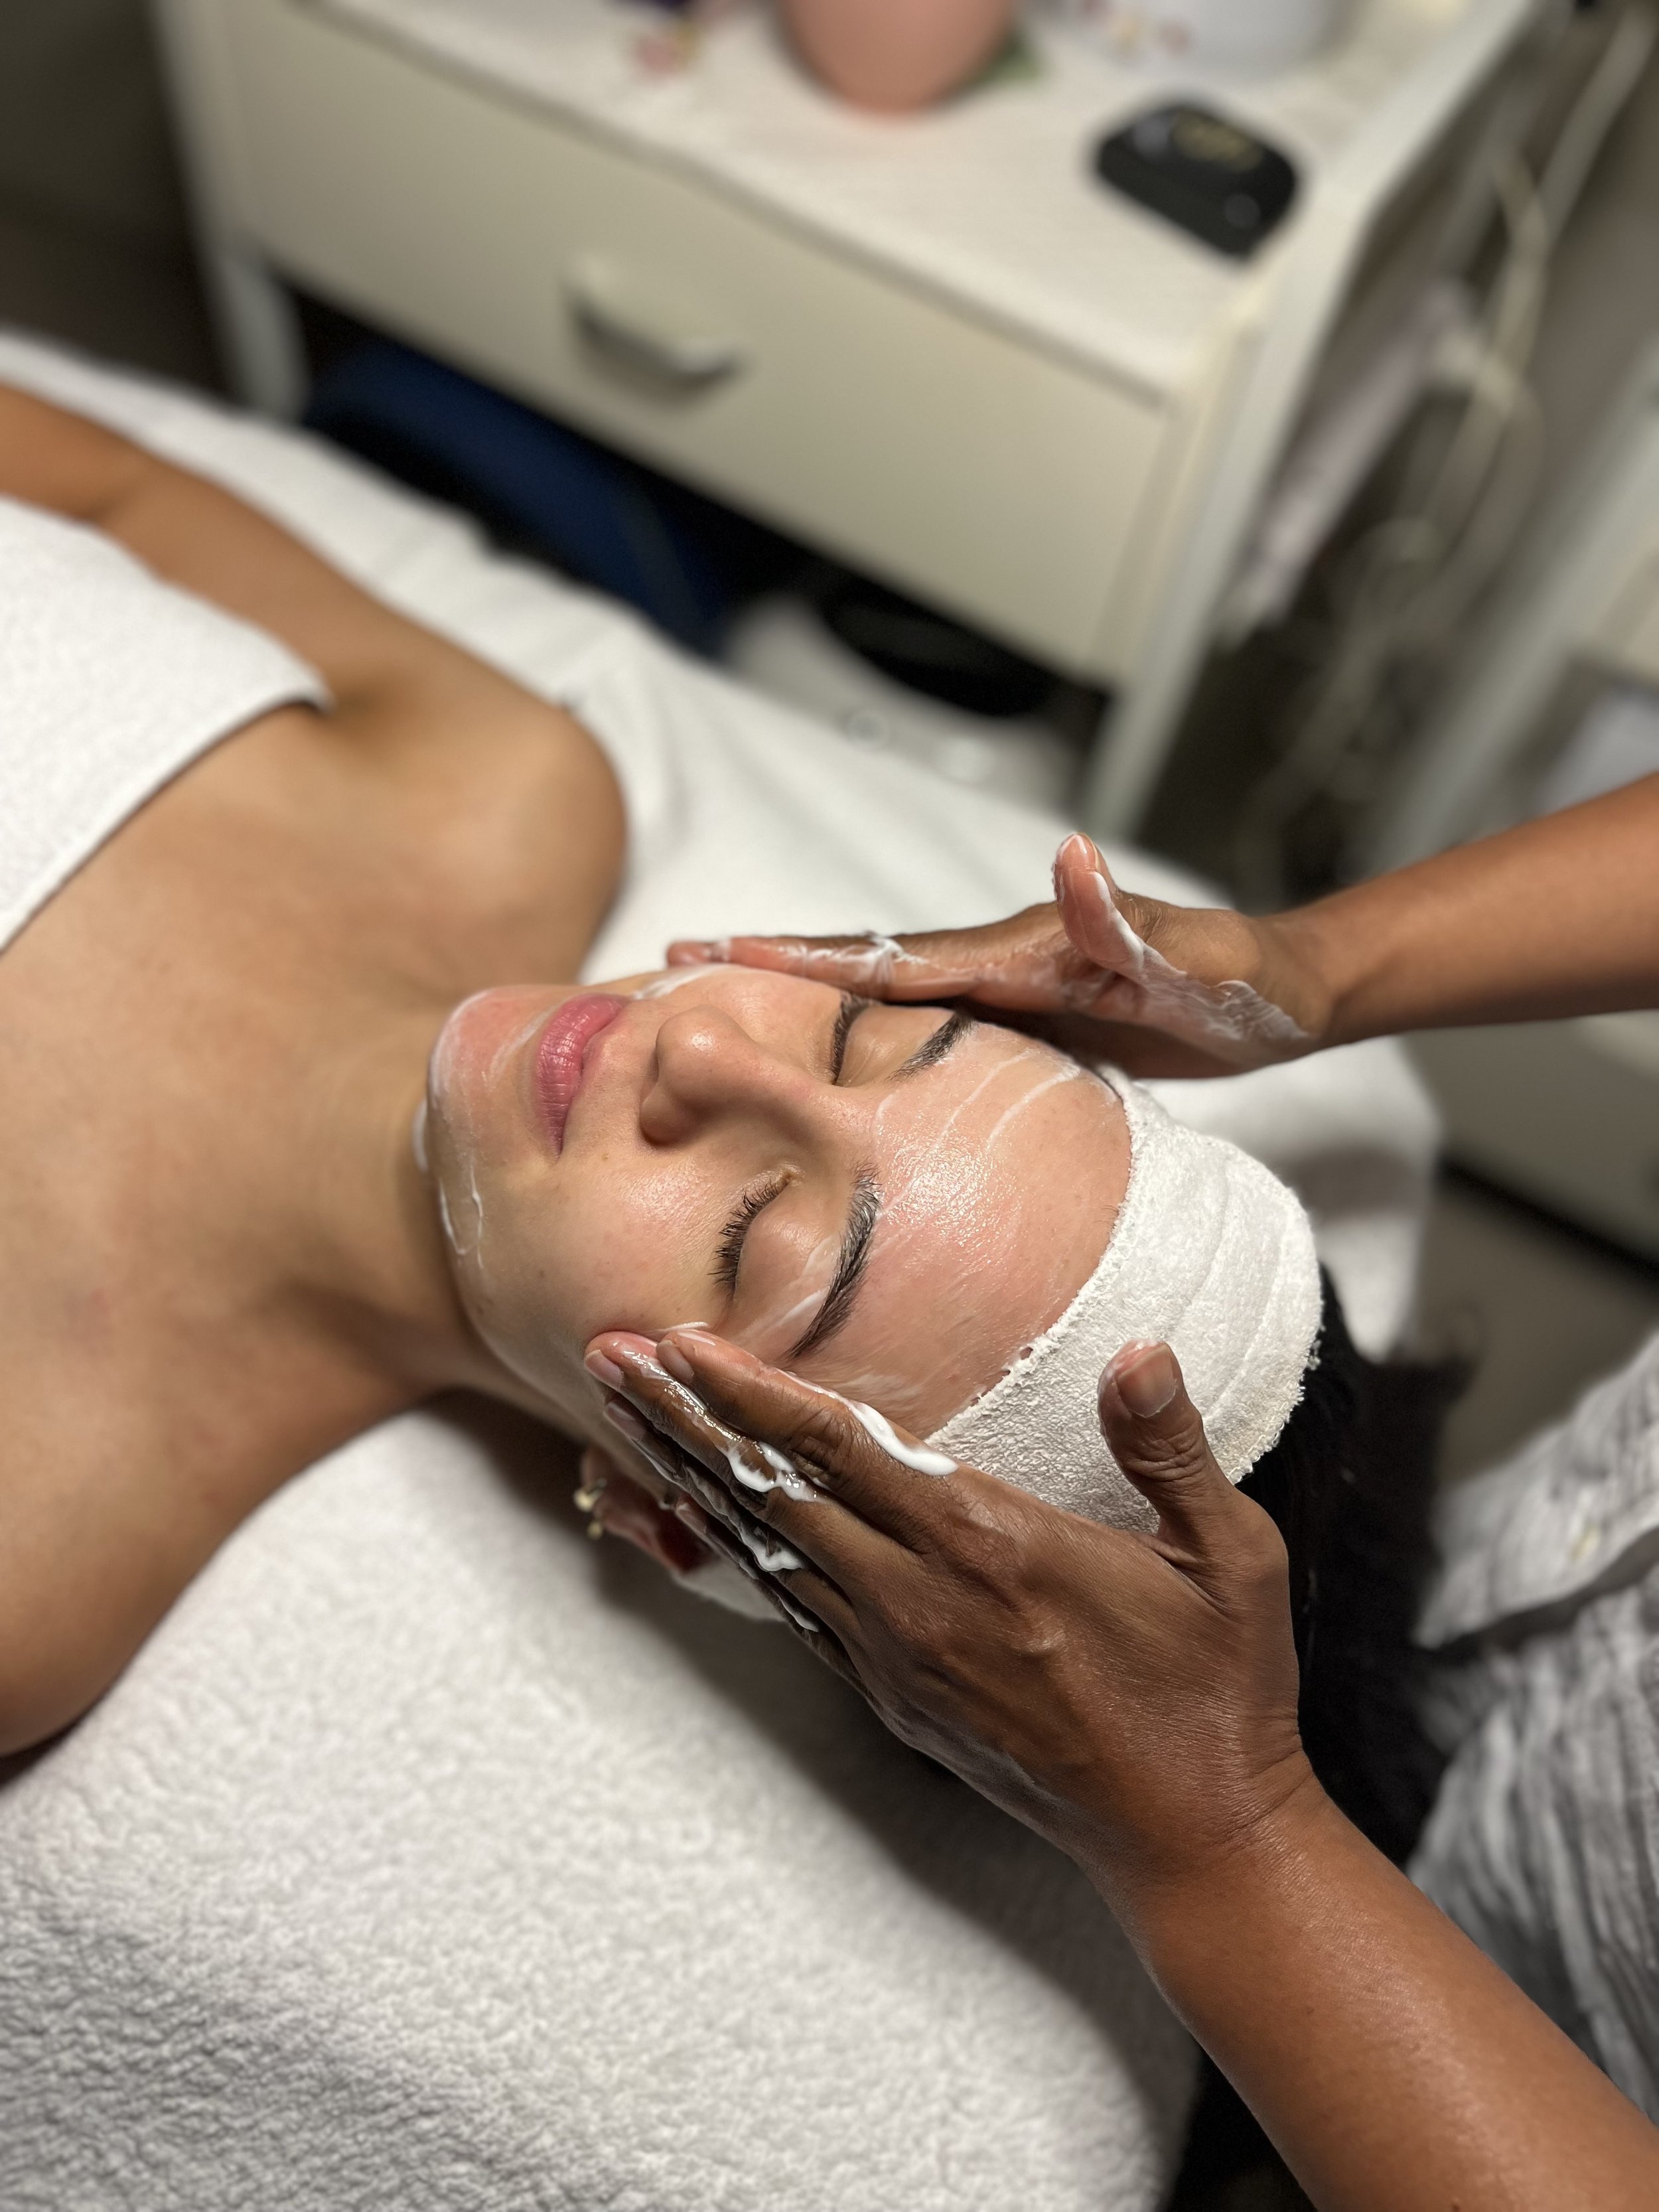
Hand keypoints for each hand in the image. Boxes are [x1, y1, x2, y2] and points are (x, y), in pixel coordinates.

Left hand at [583, 1327, 1320, 1915]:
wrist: (1191, 1839)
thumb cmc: (1217, 1692)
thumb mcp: (1232, 1560)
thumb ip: (1171, 1450)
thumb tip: (1138, 1351)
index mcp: (993, 1548)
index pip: (839, 1450)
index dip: (752, 1391)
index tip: (681, 1342)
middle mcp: (921, 1603)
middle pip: (769, 1493)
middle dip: (680, 1419)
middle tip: (607, 1356)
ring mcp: (895, 1659)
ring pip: (765, 1551)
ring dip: (689, 1478)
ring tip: (623, 1420)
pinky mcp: (893, 1699)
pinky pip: (791, 1610)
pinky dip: (732, 1554)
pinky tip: (697, 1517)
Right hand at [668, 834, 1325, 1075]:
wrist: (1281, 994)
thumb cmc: (1241, 982)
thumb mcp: (1191, 959)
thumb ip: (1123, 915)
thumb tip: (1068, 852)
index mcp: (1015, 952)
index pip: (887, 956)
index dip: (799, 955)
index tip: (712, 947)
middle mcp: (996, 962)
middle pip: (861, 965)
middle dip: (767, 961)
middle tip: (670, 960)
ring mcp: (1006, 992)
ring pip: (882, 997)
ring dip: (800, 996)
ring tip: (722, 1001)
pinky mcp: (1026, 1024)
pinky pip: (923, 1031)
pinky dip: (863, 1036)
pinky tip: (832, 1058)